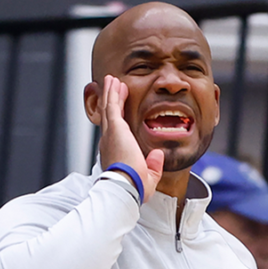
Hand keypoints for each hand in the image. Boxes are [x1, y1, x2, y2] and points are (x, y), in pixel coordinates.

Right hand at [97, 75, 161, 201]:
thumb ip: (153, 165)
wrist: (125, 186)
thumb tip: (157, 154)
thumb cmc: (134, 187)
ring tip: (112, 81)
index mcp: (117, 153)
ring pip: (109, 107)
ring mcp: (110, 134)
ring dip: (111, 93)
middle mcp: (110, 141)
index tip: (120, 109)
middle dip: (112, 100)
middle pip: (110, 115)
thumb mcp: (148, 177)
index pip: (116, 131)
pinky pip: (112, 106)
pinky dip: (113, 93)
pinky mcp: (115, 128)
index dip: (117, 118)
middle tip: (113, 88)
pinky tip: (114, 83)